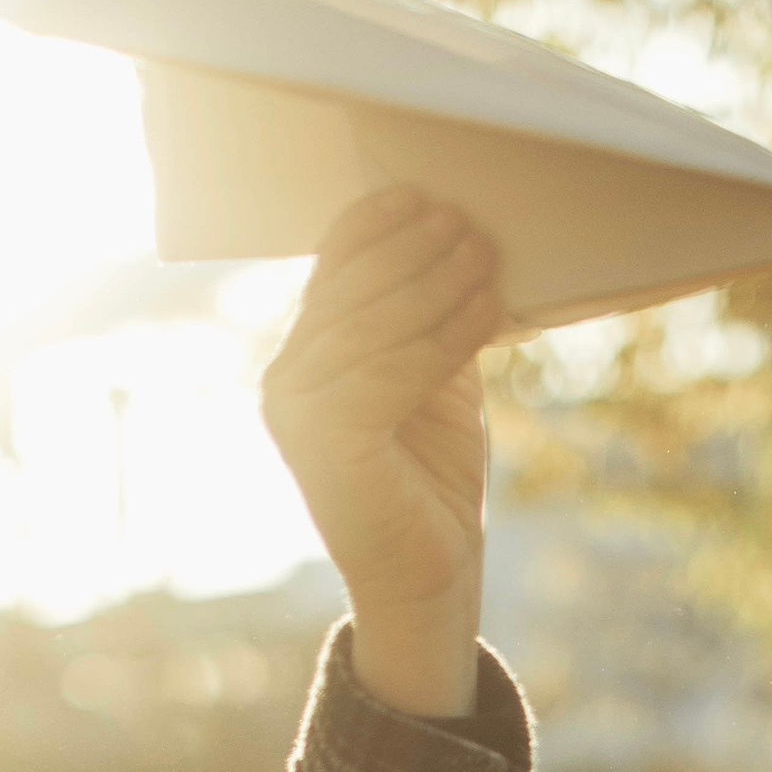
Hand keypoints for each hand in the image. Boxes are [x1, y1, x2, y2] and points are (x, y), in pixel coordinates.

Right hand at [261, 185, 505, 716]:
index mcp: (302, 360)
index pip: (330, 271)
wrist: (430, 576)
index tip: (422, 195)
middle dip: (412, 250)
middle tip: (466, 222)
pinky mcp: (325, 444)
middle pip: (350, 290)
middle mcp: (285, 383)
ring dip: (434, 284)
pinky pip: (389, 372)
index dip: (373, 227)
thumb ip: (423, 316)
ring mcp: (297, 415)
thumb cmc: (432, 478)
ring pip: (371, 326)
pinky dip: (443, 336)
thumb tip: (454, 232)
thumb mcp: (430, 376)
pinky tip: (485, 310)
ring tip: (483, 255)